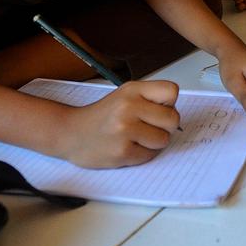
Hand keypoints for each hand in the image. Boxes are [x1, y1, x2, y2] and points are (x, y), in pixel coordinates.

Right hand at [58, 80, 181, 168]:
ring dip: (154, 142)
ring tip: (137, 138)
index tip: (158, 109)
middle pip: (173, 119)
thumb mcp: (125, 95)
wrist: (70, 133)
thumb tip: (175, 112)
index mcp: (132, 90)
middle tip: (149, 127)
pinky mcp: (122, 152)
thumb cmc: (102, 115)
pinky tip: (128, 147)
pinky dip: (142, 154)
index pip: (172, 91)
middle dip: (165, 127)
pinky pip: (150, 155)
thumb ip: (150, 98)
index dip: (169, 103)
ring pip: (164, 140)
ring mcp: (124, 130)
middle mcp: (128, 107)